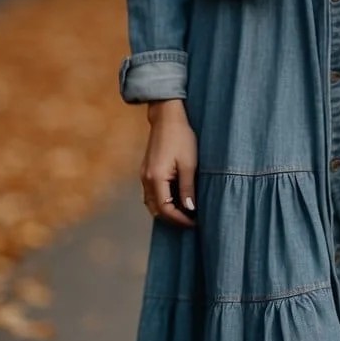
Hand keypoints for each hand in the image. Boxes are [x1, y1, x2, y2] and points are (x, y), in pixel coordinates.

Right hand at [140, 99, 197, 227]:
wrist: (167, 117)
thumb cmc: (181, 137)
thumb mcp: (189, 164)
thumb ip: (188, 188)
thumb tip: (189, 209)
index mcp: (156, 178)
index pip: (165, 210)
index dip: (180, 219)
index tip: (195, 222)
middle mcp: (146, 179)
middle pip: (156, 210)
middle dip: (173, 219)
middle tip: (191, 221)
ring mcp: (144, 175)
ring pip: (152, 203)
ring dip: (166, 211)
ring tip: (185, 213)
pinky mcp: (146, 171)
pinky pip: (151, 194)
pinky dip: (162, 202)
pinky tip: (176, 200)